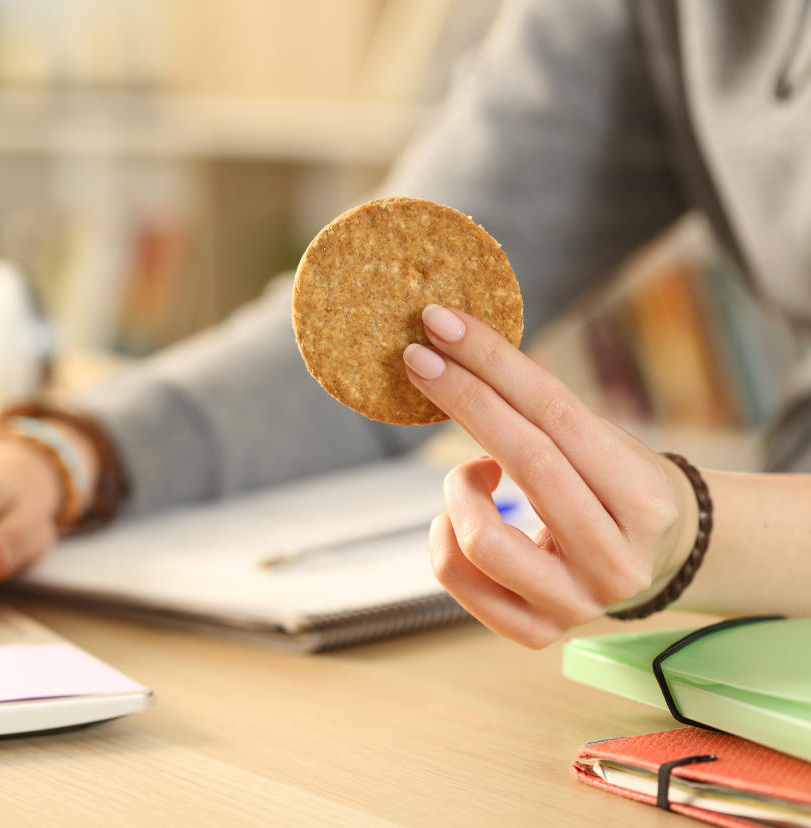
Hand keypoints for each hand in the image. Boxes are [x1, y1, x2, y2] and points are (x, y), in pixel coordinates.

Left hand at [402, 304, 699, 647]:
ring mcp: (576, 605)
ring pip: (479, 537)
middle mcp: (615, 561)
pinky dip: (444, 536)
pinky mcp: (536, 632)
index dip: (493, 362)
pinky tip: (464, 518)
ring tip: (474, 474)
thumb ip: (541, 413)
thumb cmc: (615, 485)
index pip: (556, 413)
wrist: (658, 560)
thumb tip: (450, 348)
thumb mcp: (602, 443)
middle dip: (462, 398)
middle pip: (523, 461)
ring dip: (456, 488)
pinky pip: (457, 577)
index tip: (442, 324)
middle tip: (418, 357)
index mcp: (643, 502)